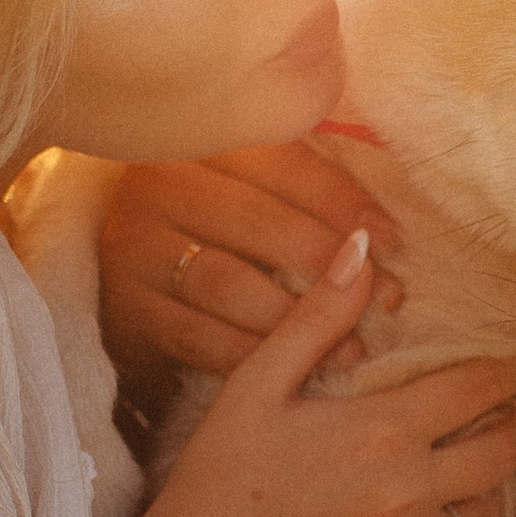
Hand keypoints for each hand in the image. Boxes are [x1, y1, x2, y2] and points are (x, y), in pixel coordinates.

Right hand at [101, 143, 404, 379]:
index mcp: (201, 145)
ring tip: (351, 346)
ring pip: (228, 282)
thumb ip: (307, 201)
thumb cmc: (220, 244)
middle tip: (385, 302)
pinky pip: (199, 336)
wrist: (136, 298)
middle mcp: (158, 186)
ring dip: (298, 319)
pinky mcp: (124, 310)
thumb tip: (383, 237)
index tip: (391, 243)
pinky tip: (298, 371)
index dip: (344, 203)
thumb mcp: (255, 202)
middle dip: (331, 267)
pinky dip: (254, 355)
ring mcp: (133, 248)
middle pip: (259, 224)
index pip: (283, 165)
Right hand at [133, 230, 515, 516]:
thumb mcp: (258, 383)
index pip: (477, 389)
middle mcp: (411, 489)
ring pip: (491, 508)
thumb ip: (318, 316)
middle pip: (503, 450)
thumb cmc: (221, 476)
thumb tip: (362, 248)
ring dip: (496, 481)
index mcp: (382, 430)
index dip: (510, 371)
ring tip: (486, 459)